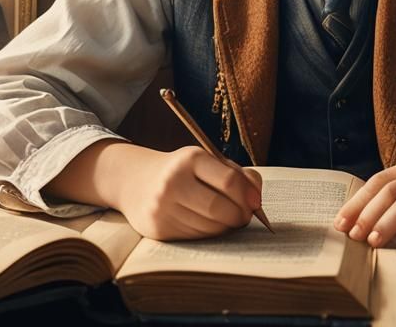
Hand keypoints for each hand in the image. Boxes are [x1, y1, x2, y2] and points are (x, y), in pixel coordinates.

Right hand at [47, 141, 262, 241]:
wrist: (138, 182)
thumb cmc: (183, 171)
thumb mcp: (207, 161)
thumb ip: (235, 174)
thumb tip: (256, 199)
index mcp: (190, 158)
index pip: (229, 181)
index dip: (248, 195)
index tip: (256, 202)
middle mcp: (174, 181)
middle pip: (221, 208)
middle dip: (240, 216)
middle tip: (245, 216)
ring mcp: (164, 207)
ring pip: (210, 227)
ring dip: (226, 227)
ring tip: (228, 219)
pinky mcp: (158, 229)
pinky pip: (196, 237)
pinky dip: (209, 234)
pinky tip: (208, 224)